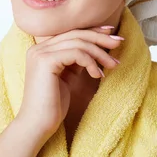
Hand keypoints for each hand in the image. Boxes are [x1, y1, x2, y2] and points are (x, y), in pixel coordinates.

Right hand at [15, 25, 122, 140]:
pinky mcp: (46, 61)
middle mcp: (38, 48)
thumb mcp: (66, 76)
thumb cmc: (53, 105)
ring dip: (100, 53)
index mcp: (41, 50)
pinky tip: (98, 75)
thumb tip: (94, 48)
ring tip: (113, 64)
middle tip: (119, 43)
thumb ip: (74, 61)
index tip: (111, 35)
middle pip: (75, 34)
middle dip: (100, 37)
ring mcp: (40, 53)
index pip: (70, 33)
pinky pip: (76, 54)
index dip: (92, 31)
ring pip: (78, 43)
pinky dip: (91, 62)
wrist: (38, 125)